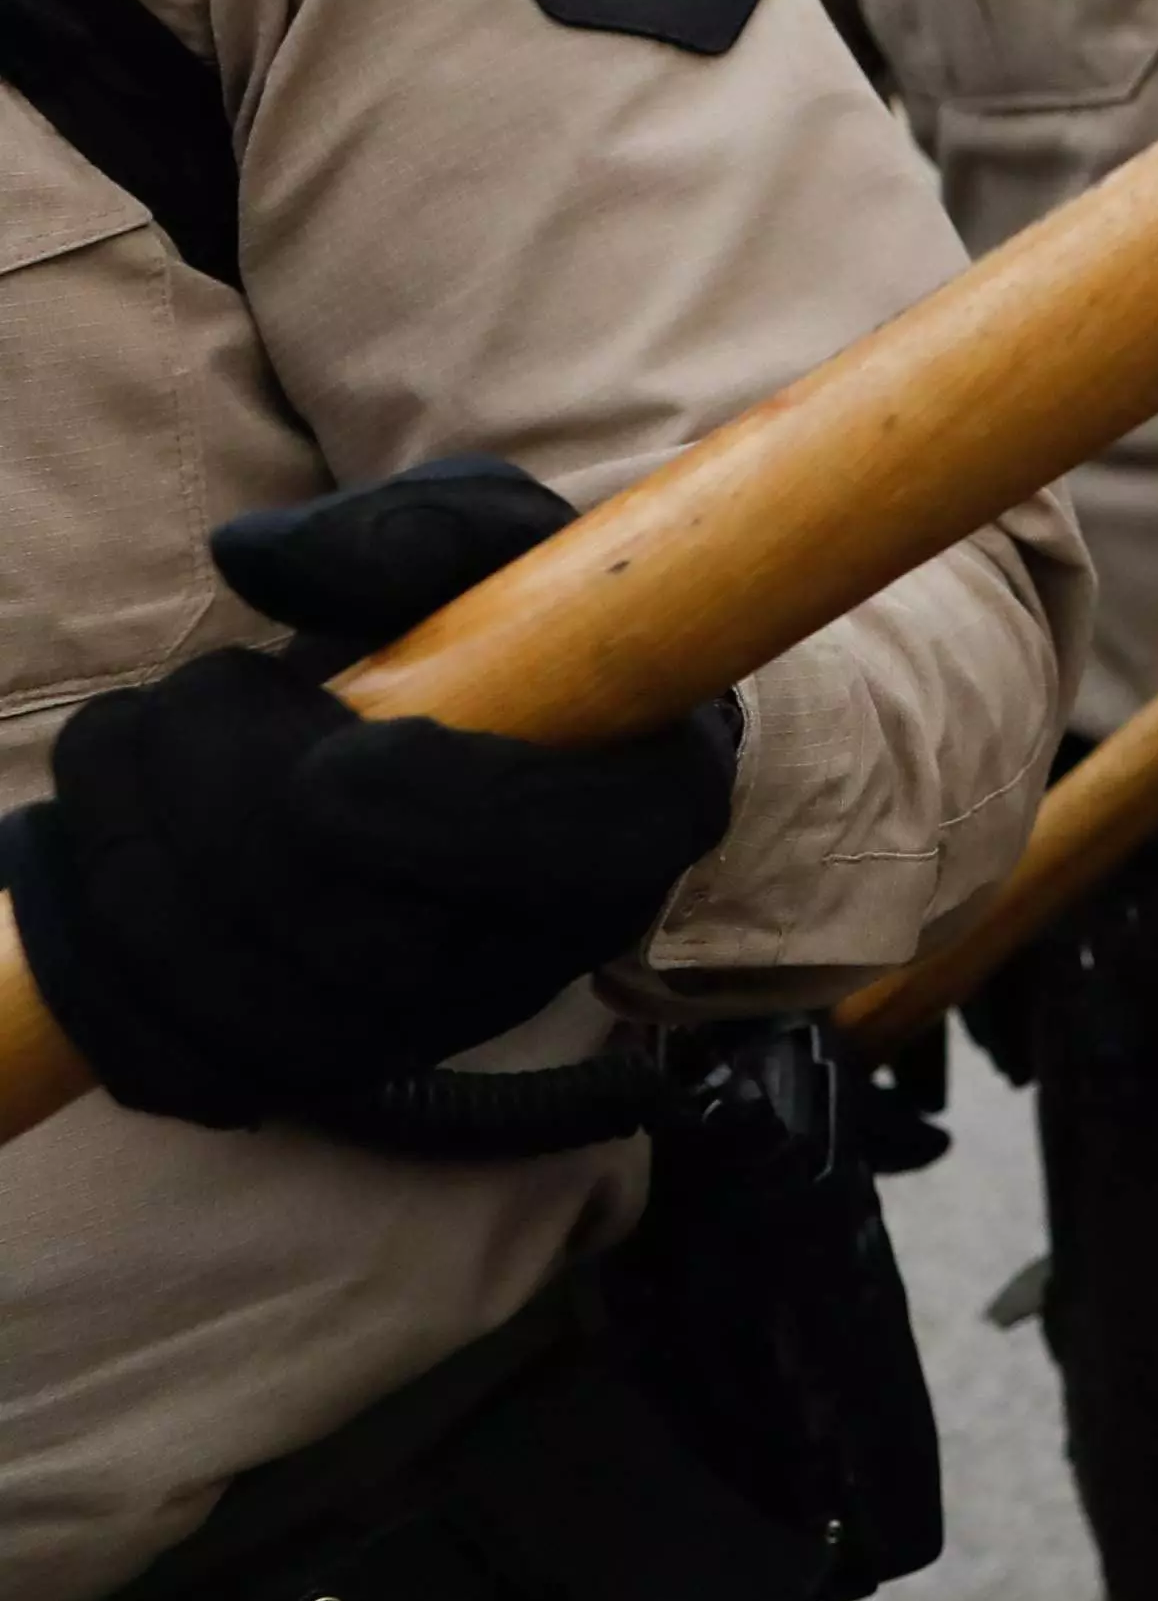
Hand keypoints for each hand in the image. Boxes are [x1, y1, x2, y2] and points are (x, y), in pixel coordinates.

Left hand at [0, 461, 739, 1126]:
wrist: (461, 736)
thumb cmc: (497, 634)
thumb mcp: (490, 543)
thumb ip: (408, 529)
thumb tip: (253, 557)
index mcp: (640, 810)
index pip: (570, 851)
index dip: (441, 818)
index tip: (326, 757)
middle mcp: (548, 949)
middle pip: (373, 947)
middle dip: (225, 818)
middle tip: (171, 703)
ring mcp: (427, 1026)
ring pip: (259, 1015)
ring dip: (134, 874)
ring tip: (109, 754)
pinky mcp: (315, 1067)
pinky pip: (188, 1070)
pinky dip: (96, 972)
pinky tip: (73, 862)